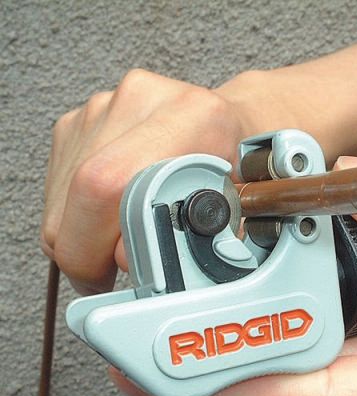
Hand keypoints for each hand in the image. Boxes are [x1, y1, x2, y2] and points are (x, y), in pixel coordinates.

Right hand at [41, 69, 248, 293]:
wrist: (227, 122)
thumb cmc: (238, 166)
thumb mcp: (242, 206)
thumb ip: (200, 238)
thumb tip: (140, 265)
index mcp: (194, 118)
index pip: (115, 186)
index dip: (106, 244)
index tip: (120, 272)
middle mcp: (143, 102)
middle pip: (79, 194)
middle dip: (86, 254)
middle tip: (111, 274)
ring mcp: (105, 107)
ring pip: (60, 198)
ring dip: (82, 236)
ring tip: (122, 237)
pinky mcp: (80, 120)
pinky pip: (56, 186)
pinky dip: (76, 216)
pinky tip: (113, 213)